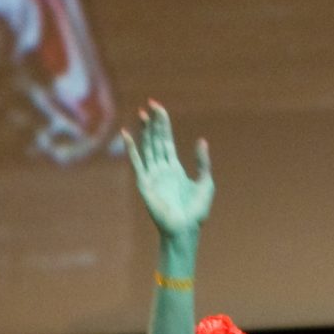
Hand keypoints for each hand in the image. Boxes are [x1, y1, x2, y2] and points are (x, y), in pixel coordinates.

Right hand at [127, 102, 212, 244]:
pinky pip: (137, 162)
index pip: (166, 141)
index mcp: (175, 169)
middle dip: (153, 123)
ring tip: (142, 113)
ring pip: (147, 147)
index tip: (159, 108)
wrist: (185, 230)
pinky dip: (131, 148)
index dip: (163, 124)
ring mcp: (152, 175)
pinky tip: (127, 134)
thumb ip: (202, 162)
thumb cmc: (197, 212)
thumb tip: (201, 141)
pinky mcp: (145, 183)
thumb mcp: (206, 182)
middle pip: (155, 140)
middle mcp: (161, 169)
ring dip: (144, 131)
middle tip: (150, 104)